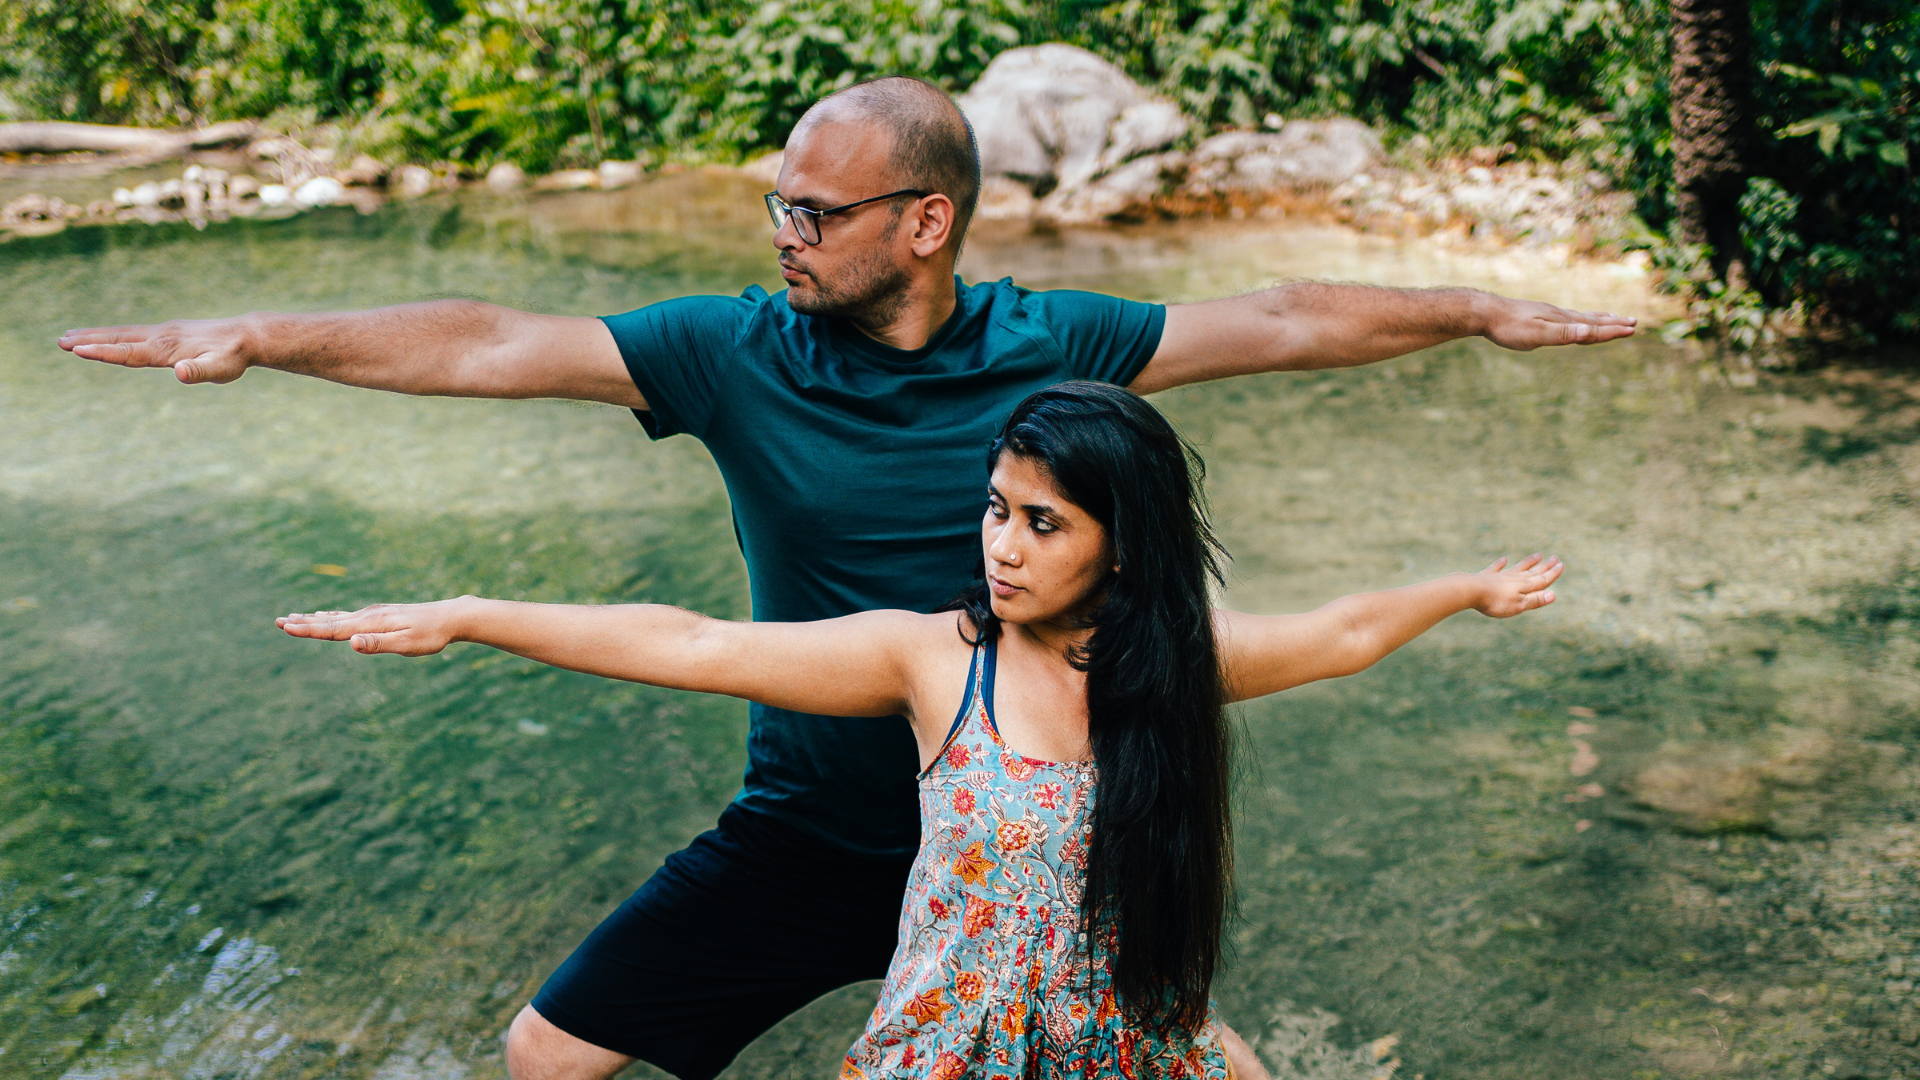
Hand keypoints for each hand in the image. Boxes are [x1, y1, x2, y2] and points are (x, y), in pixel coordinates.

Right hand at [60, 316, 253, 384]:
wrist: (247, 336)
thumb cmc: (234, 357)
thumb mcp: (221, 369)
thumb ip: (200, 372)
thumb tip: (180, 373)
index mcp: (167, 348)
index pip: (129, 352)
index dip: (104, 353)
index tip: (77, 351)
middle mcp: (161, 336)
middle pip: (118, 339)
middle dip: (89, 341)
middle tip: (59, 342)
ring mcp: (163, 332)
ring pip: (122, 333)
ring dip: (95, 335)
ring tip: (68, 336)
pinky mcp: (168, 332)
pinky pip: (133, 332)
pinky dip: (113, 333)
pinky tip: (105, 336)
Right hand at [277, 599, 468, 654]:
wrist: (451, 616)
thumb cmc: (431, 635)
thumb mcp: (406, 644)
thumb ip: (378, 644)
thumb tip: (351, 642)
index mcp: (371, 623)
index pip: (333, 628)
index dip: (307, 630)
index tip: (284, 627)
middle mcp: (368, 615)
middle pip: (329, 620)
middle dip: (303, 623)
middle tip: (277, 621)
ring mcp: (374, 613)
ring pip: (336, 616)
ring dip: (313, 618)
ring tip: (293, 617)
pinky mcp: (380, 614)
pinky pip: (348, 614)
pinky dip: (331, 614)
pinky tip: (325, 613)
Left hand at [1470, 554, 1561, 616]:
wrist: (1470, 591)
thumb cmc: (1496, 602)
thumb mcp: (1518, 605)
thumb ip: (1535, 600)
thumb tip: (1553, 594)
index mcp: (1524, 586)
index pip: (1542, 579)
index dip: (1552, 573)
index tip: (1561, 564)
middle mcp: (1514, 578)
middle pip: (1532, 572)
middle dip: (1545, 566)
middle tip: (1554, 557)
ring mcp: (1500, 576)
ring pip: (1517, 568)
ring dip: (1528, 562)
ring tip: (1537, 555)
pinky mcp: (1486, 577)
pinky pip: (1496, 568)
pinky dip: (1501, 564)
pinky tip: (1504, 559)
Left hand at [1479, 295, 1636, 350]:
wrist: (1484, 312)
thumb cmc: (1508, 327)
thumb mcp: (1535, 334)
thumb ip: (1562, 334)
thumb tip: (1588, 330)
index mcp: (1561, 320)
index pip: (1592, 327)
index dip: (1612, 330)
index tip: (1632, 329)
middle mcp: (1558, 315)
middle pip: (1591, 319)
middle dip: (1613, 323)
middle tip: (1633, 322)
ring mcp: (1548, 314)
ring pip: (1580, 316)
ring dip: (1599, 318)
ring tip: (1612, 317)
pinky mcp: (1538, 315)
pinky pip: (1566, 317)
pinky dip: (1579, 318)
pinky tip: (1575, 319)